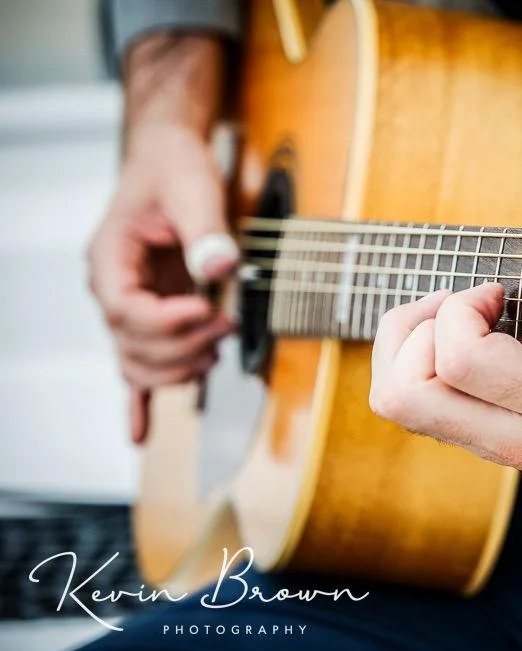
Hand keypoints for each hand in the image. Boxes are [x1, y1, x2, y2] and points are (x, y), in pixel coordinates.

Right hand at [88, 34, 234, 442]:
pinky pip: (136, 367)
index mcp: (110, 259)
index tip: (209, 308)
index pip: (126, 312)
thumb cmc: (174, 169)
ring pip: (137, 364)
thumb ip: (206, 229)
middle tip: (226, 324)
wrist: (169, 159)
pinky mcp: (151, 315)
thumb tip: (221, 266)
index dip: (169, 321)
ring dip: (177, 368)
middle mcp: (112, 289)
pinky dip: (138, 403)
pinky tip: (140, 435)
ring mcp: (129, 306)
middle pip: (132, 345)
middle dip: (184, 344)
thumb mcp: (194, 188)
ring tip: (216, 352)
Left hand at [370, 284, 521, 533]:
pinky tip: (476, 345)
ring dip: (410, 349)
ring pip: (402, 408)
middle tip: (456, 304)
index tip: (496, 291)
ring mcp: (503, 451)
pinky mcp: (502, 451)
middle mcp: (516, 439)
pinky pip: (432, 410)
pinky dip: (430, 366)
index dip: (461, 306)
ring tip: (457, 320)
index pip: (460, 359)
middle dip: (408, 329)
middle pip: (399, 396)